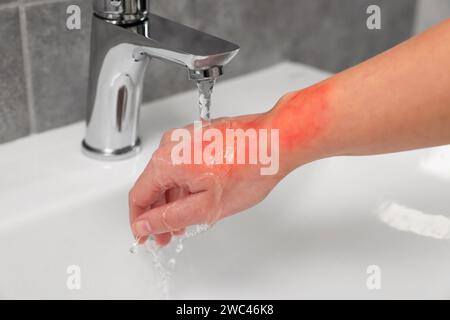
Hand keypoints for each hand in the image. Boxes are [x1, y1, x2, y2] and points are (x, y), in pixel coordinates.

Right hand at [128, 113, 286, 245]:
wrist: (275, 141)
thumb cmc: (250, 168)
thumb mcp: (206, 206)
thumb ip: (170, 218)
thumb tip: (145, 225)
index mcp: (167, 161)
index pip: (138, 195)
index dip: (139, 221)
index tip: (145, 236)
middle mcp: (172, 144)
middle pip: (152, 184)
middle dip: (158, 213)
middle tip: (166, 235)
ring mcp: (186, 138)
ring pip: (169, 175)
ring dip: (173, 200)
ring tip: (185, 222)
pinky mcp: (199, 136)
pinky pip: (182, 164)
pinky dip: (185, 185)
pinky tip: (196, 199)